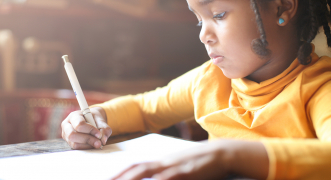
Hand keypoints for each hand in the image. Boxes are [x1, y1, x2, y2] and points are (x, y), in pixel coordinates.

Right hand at [61, 107, 111, 149]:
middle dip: (87, 139)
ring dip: (88, 145)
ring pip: (74, 143)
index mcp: (74, 116)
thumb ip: (104, 128)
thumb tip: (103, 140)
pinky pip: (76, 148)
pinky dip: (86, 147)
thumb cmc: (94, 119)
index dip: (90, 130)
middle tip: (99, 142)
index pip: (79, 124)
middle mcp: (66, 125)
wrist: (91, 119)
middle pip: (73, 135)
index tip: (99, 134)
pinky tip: (92, 144)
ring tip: (97, 143)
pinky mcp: (69, 142)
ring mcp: (66, 135)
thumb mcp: (101, 120)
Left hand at [111, 139, 268, 179]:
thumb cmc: (202, 161)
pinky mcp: (186, 172)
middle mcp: (165, 162)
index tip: (109, 179)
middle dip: (120, 177)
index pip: (137, 166)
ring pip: (148, 173)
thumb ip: (168, 172)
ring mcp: (174, 167)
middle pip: (138, 169)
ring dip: (132, 179)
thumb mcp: (182, 166)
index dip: (122, 173)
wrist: (221, 152)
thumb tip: (156, 177)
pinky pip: (167, 179)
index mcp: (164, 161)